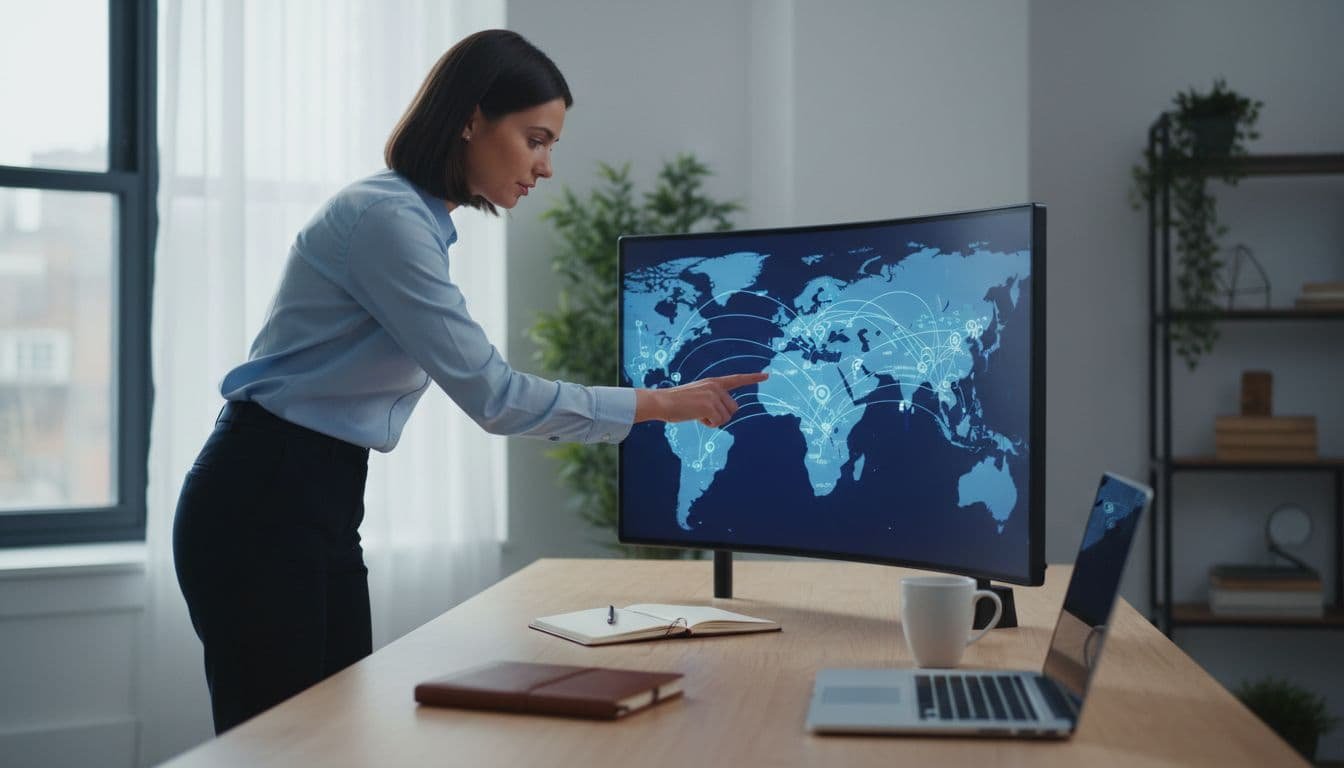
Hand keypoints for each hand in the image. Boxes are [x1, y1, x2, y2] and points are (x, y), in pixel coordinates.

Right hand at [635, 372, 768, 427]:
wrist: (661, 402)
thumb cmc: (676, 403)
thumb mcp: (697, 396)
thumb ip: (713, 400)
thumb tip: (725, 414)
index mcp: (713, 382)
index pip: (737, 379)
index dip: (753, 378)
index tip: (767, 375)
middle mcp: (716, 387)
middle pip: (733, 409)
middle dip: (721, 415)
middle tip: (702, 413)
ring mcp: (713, 395)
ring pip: (726, 417)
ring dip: (713, 421)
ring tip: (696, 414)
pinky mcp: (710, 406)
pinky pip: (718, 422)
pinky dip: (708, 424)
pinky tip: (696, 417)